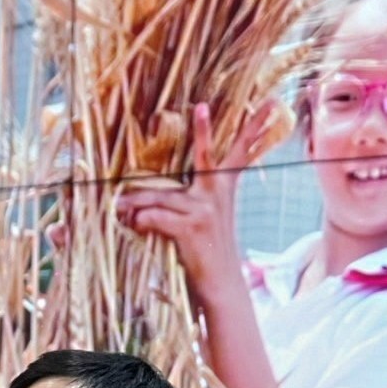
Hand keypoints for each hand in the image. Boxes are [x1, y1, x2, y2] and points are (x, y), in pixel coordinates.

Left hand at [118, 98, 279, 291]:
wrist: (221, 284)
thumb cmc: (207, 250)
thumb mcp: (205, 219)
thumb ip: (183, 200)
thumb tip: (142, 196)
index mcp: (223, 187)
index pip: (240, 151)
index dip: (253, 127)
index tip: (267, 103)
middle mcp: (216, 193)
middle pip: (206, 156)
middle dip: (204, 130)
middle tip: (201, 106)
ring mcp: (205, 208)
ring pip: (159, 196)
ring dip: (134, 202)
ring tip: (119, 206)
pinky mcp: (191, 227)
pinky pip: (154, 217)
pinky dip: (139, 221)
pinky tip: (133, 225)